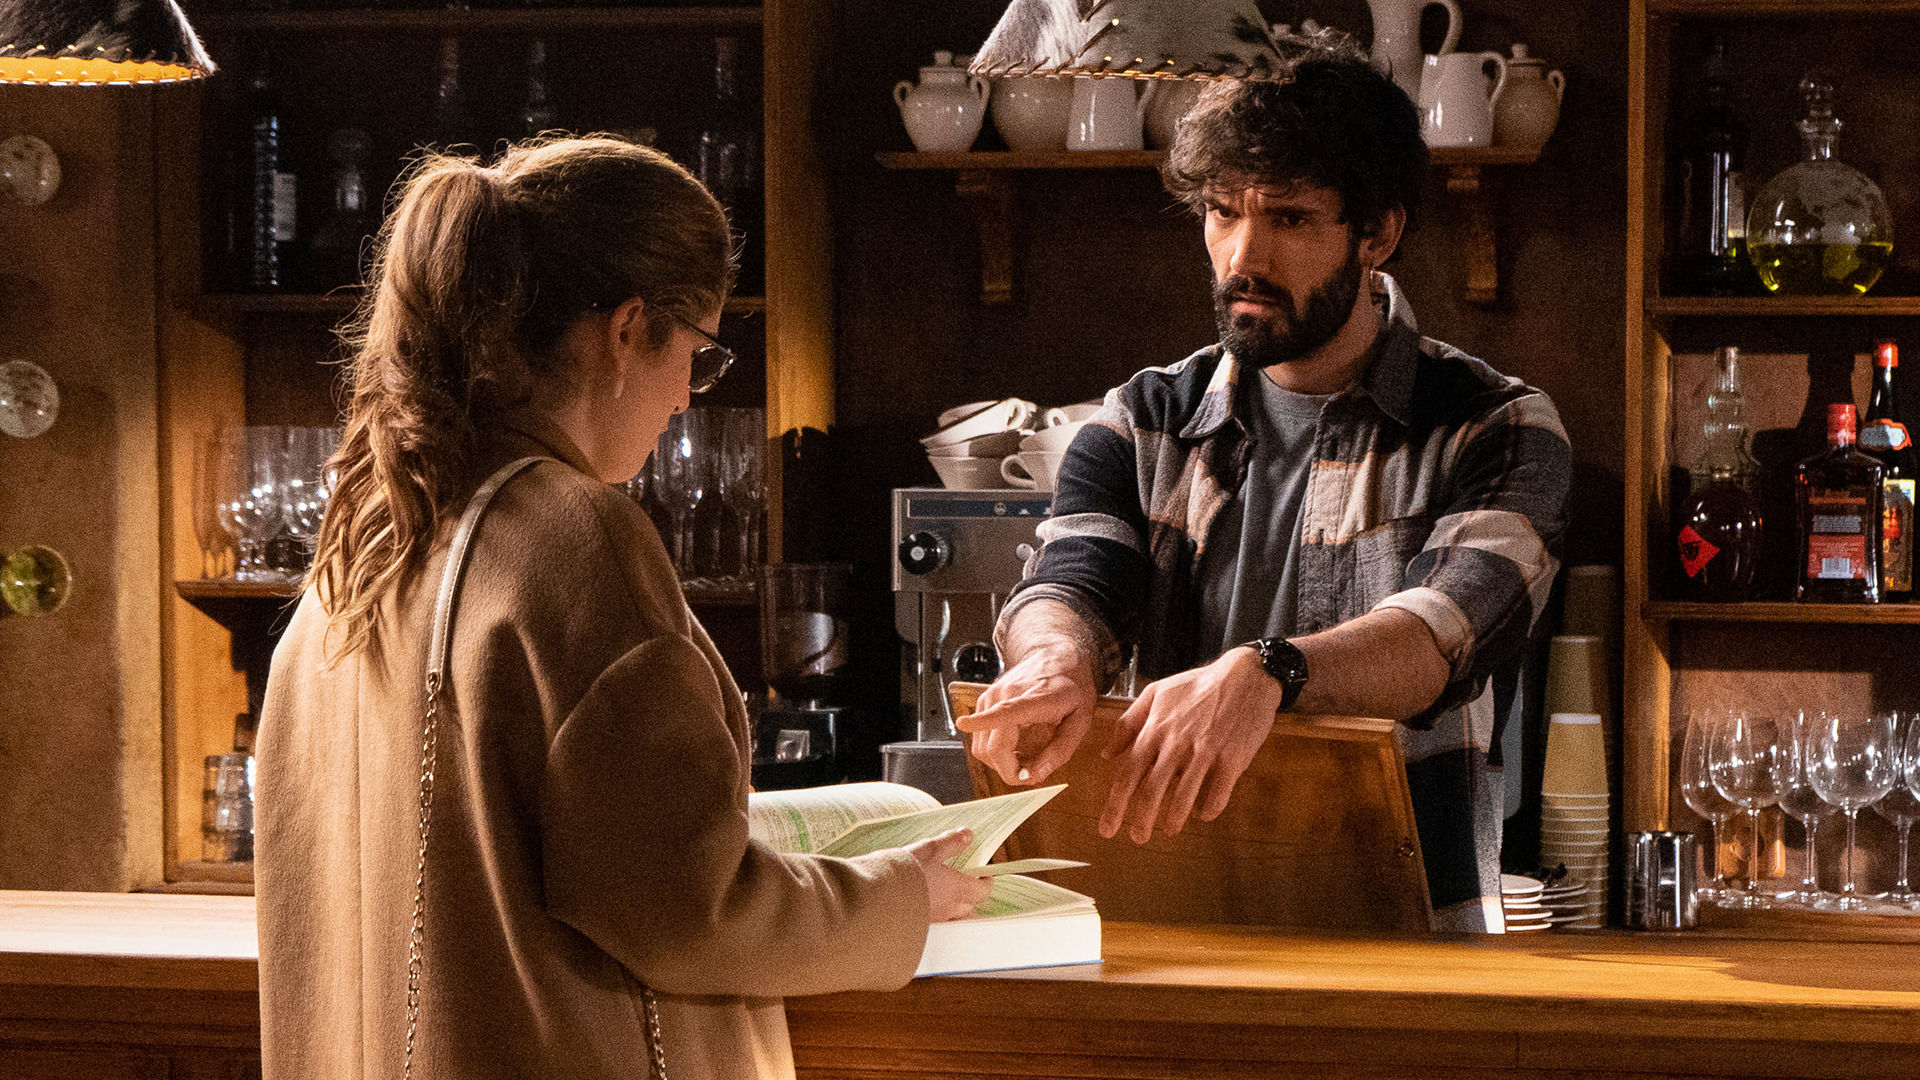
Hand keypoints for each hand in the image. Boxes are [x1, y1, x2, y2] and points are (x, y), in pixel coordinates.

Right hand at [904, 828, 994, 921]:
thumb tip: (968, 835)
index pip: (983, 891)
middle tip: (966, 884)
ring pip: (952, 918)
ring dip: (953, 909)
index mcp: (957, 889)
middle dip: (971, 896)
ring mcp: (934, 920)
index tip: (984, 875)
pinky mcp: (918, 927)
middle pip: (970, 907)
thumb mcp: (929, 849)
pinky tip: (923, 906)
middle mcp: (949, 908)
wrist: (877, 897)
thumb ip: (951, 843)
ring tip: (945, 897)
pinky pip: (933, 922)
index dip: (986, 883)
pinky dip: (934, 914)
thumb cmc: (905, 872)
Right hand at [954, 645, 1097, 785]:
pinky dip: (995, 751)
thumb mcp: (1081, 721)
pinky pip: (981, 739)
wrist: (1057, 657)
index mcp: (1034, 698)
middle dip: (1009, 771)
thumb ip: (1060, 750)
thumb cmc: (1072, 688)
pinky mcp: (984, 702)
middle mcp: (1005, 695)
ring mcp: (991, 697)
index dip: (984, 719)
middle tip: (1032, 774)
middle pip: (992, 747)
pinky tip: (1015, 748)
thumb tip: (1035, 775)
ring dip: (1001, 762)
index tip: (964, 724)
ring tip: (1026, 758)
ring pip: (982, 747)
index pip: (1006, 710)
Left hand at [1099, 647, 1283, 842]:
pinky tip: (1204, 814)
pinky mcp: (1233, 758)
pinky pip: (1218, 793)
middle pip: (1152, 790)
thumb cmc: (1198, 685)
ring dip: (1174, 819)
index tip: (1108, 827)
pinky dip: (1209, 809)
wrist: (1246, 676)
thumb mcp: (1157, 694)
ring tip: (1169, 831)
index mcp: (1156, 729)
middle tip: (1138, 838)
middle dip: (1141, 820)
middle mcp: (1177, 742)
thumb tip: (1108, 753)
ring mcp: (1206, 751)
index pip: (1128, 774)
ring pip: (1184, 796)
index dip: (1116, 805)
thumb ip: (1128, 723)